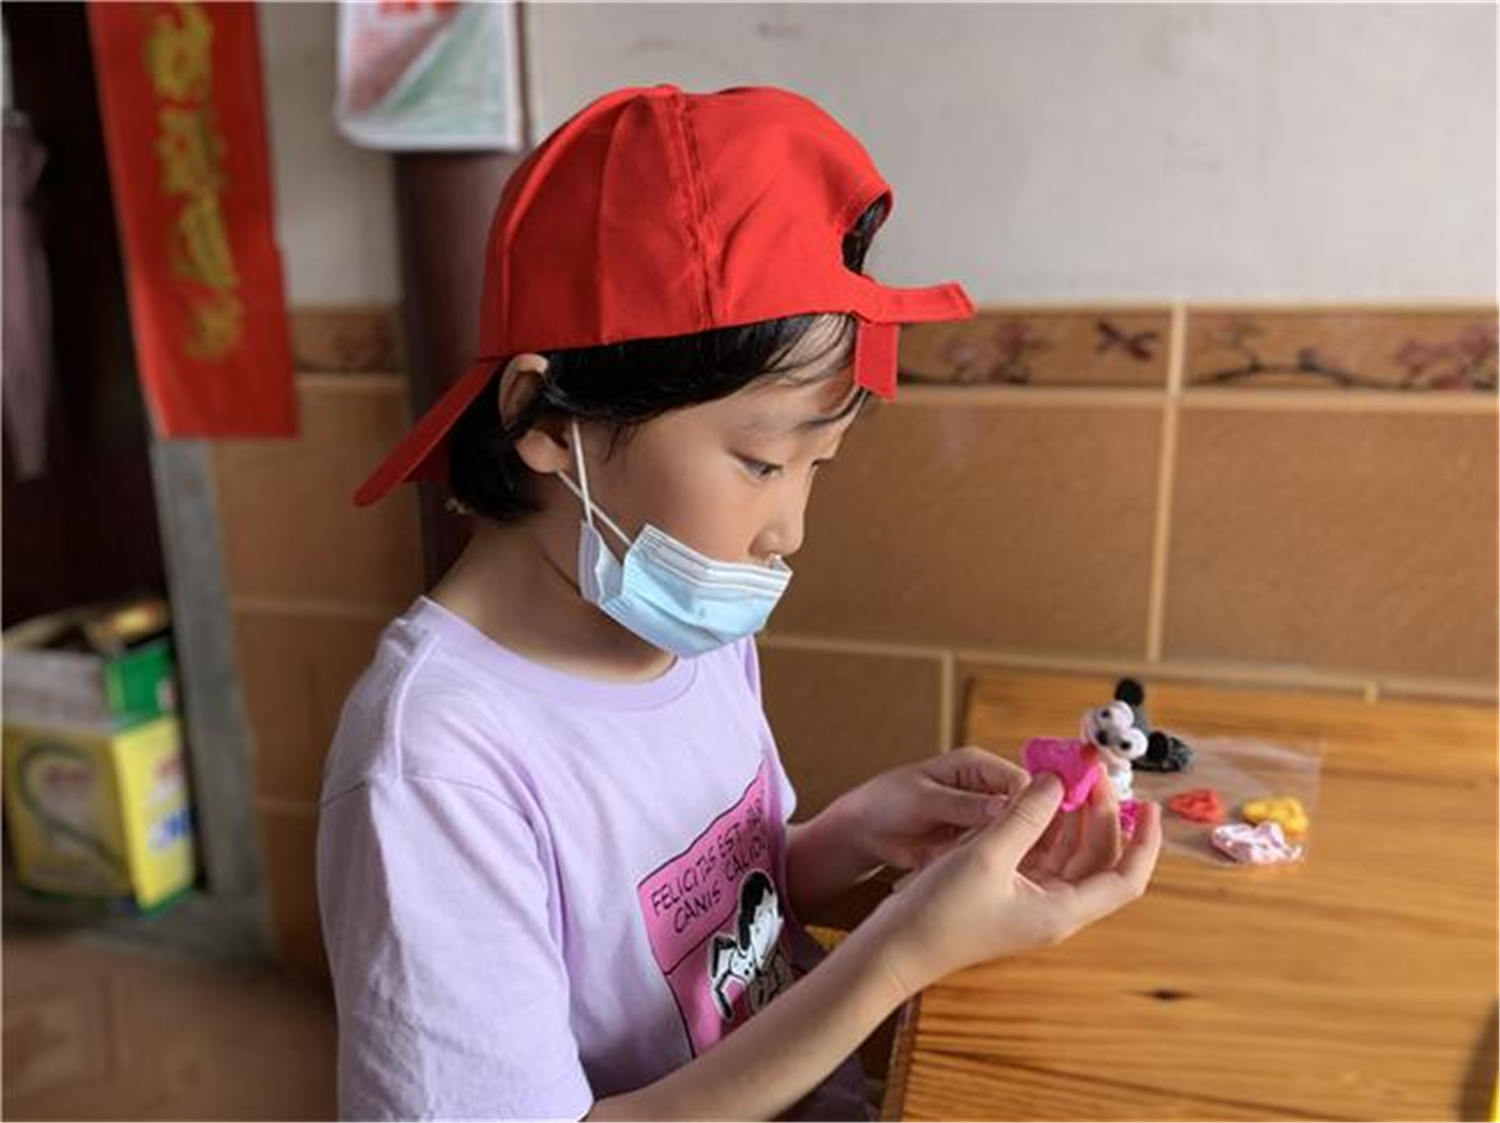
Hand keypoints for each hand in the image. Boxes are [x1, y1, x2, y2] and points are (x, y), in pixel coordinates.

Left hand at [840, 746, 1031, 873]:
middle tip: (1030, 863)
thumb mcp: (924, 800)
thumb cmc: (887, 801)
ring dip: (1017, 854)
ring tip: (1016, 876)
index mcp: (977, 765)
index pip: (1021, 782)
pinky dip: (1001, 866)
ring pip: (1016, 835)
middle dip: (1030, 835)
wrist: (867, 830)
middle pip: (1026, 810)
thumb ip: (962, 804)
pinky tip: (1002, 882)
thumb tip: (1002, 807)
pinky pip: (1000, 853)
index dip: (1033, 807)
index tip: (1034, 835)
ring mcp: (984, 817)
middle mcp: (987, 788)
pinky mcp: (978, 841)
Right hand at [872, 772, 1161, 997]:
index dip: (1144, 842)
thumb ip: (1026, 815)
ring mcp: (1030, 900)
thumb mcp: (987, 855)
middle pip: (1098, 859)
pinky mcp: (1007, 892)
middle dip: (1100, 815)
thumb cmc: (941, 913)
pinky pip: (1039, 854)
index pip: (1126, 878)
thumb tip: (1057, 782)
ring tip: (1063, 779)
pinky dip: (1042, 826)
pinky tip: (1031, 800)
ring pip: (1068, 853)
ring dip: (1071, 817)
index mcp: (1061, 909)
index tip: (1149, 805)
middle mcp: (1054, 907)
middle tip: (1090, 774)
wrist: (896, 947)